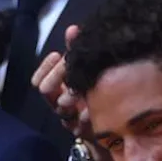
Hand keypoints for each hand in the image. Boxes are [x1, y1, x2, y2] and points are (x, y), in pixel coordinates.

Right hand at [32, 25, 95, 140]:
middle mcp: (61, 104)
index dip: (45, 68)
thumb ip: (78, 52)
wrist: (122, 123)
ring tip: (81, 90)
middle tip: (71, 68)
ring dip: (70, 96)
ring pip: (60, 107)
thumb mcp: (89, 70)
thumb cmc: (103, 92)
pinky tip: (93, 109)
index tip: (57, 55)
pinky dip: (86, 115)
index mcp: (60, 89)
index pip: (39, 79)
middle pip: (46, 89)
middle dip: (58, 77)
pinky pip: (79, 124)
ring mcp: (71, 119)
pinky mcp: (84, 131)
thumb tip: (73, 29)